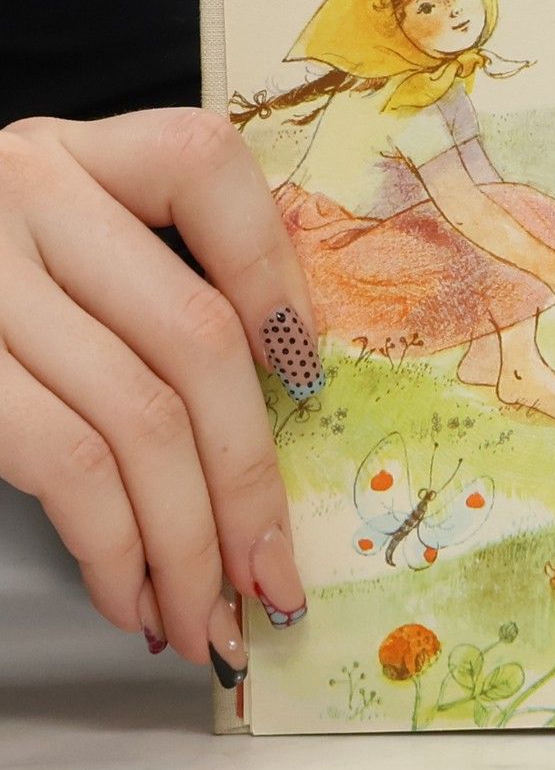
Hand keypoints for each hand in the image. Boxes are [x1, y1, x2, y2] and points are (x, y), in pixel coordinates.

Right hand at [0, 111, 315, 679]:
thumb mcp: (54, 252)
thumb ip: (146, 292)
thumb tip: (277, 428)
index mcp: (78, 155)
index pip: (202, 168)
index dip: (273, 274)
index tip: (311, 381)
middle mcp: (24, 193)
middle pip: (192, 335)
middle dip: (249, 477)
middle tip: (274, 576)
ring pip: (137, 417)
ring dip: (188, 541)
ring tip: (209, 614)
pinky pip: (65, 463)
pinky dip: (114, 546)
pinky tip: (132, 595)